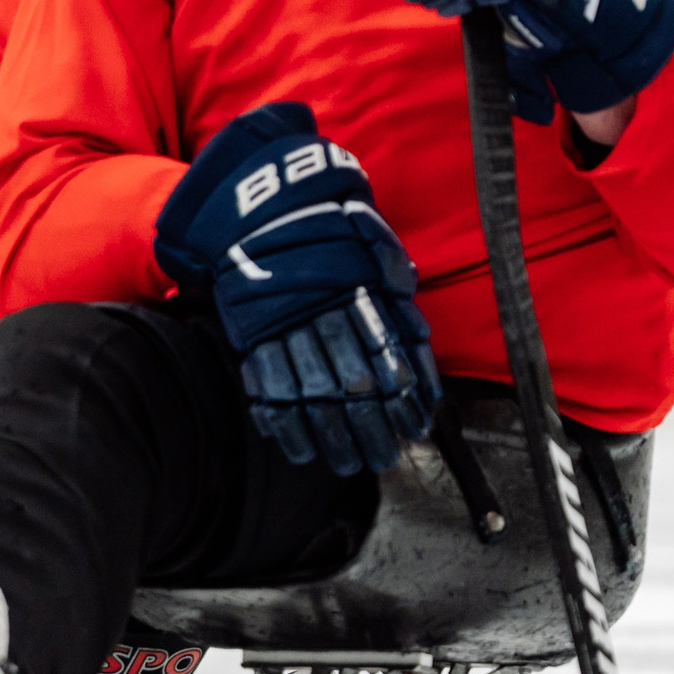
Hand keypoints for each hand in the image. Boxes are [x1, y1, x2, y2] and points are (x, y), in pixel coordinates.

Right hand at [155, 103, 439, 473]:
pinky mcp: (252, 334)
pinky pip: (267, 386)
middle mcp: (326, 311)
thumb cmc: (328, 234)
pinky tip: (299, 448)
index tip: (415, 427)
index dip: (404, 396)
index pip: (390, 353)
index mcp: (362, 289)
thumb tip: (421, 358)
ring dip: (330, 434)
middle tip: (383, 459)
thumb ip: (399, 302)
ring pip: (312, 392)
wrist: (260, 209)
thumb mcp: (375, 252)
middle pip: (355, 382)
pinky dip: (282, 423)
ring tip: (345, 464)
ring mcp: (285, 324)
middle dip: (371, 427)